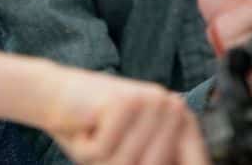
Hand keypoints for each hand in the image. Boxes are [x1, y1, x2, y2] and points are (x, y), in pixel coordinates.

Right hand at [36, 67, 209, 164]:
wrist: (56, 93)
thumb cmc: (93, 132)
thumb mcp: (130, 156)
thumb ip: (157, 160)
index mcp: (179, 118)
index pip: (195, 160)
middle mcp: (170, 106)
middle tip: (105, 145)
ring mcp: (150, 101)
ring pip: (125, 164)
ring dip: (101, 160)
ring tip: (96, 135)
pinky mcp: (123, 101)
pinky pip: (102, 151)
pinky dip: (85, 147)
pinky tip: (86, 124)